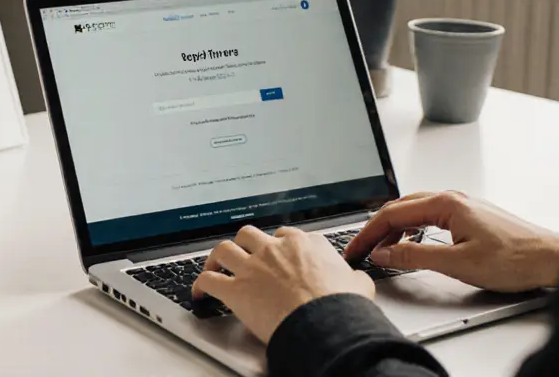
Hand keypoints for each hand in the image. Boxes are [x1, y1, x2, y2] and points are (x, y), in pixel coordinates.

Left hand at [191, 225, 373, 343]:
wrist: (325, 323)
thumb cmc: (341, 306)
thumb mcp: (358, 284)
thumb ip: (352, 276)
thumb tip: (356, 279)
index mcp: (304, 244)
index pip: (285, 234)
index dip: (278, 243)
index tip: (276, 251)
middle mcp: (275, 250)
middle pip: (249, 235)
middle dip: (245, 243)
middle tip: (243, 254)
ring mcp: (253, 267)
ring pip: (224, 249)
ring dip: (217, 258)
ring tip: (215, 265)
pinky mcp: (237, 290)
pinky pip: (209, 280)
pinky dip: (201, 284)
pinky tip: (199, 291)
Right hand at [343, 191, 558, 292]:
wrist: (551, 259)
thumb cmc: (515, 258)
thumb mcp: (458, 262)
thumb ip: (415, 256)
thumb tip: (384, 253)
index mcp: (446, 204)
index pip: (392, 214)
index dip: (368, 233)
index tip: (355, 249)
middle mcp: (452, 198)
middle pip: (400, 208)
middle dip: (375, 229)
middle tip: (360, 249)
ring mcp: (462, 206)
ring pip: (414, 211)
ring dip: (393, 229)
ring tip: (381, 249)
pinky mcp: (469, 216)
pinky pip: (429, 217)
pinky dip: (411, 229)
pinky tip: (411, 244)